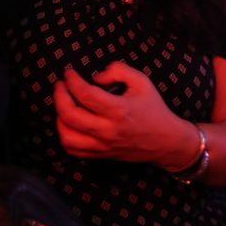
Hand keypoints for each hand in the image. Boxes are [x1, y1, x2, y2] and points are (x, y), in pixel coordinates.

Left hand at [53, 62, 194, 166]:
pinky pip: (73, 150)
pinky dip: (65, 135)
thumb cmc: (154, 109)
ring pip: (67, 136)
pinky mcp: (101, 155)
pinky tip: (68, 123)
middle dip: (59, 96)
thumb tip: (94, 77)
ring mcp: (103, 146)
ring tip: (63, 105)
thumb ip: (118, 70)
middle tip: (60, 85)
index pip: (85, 93)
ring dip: (59, 118)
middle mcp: (107, 130)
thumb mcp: (142, 82)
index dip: (72, 80)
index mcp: (118, 110)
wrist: (167, 141)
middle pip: (69, 115)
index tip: (69, 73)